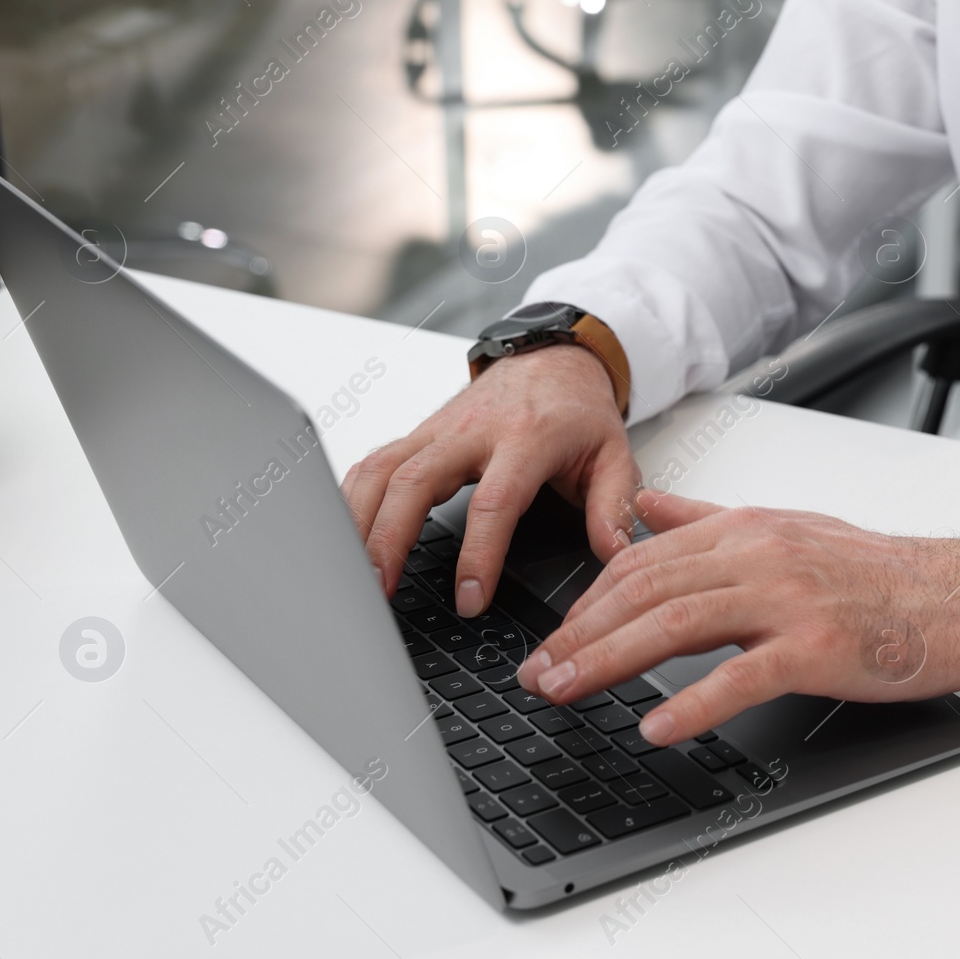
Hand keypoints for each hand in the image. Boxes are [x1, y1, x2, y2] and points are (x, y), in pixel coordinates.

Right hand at [341, 344, 637, 613]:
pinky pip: (374, 464)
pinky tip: (344, 535)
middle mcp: (472, 432)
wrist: (554, 360)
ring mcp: (438, 431)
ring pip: (382, 470)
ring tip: (352, 575)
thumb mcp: (615, 455)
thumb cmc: (579, 413)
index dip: (478, 554)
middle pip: (415, 482)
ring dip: (359, 521)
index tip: (470, 598)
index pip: (494, 502)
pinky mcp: (418, 434)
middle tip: (380, 591)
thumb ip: (614, 506)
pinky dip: (351, 499)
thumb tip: (615, 556)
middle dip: (390, 538)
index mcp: (526, 439)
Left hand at [517, 489, 959, 744]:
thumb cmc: (873, 571)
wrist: (955, 596)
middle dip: (580, 633)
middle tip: (537, 672)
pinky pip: (741, 676)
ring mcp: (786, 601)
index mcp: (745, 529)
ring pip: (677, 624)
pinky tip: (656, 726)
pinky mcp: (816, 647)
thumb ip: (705, 521)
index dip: (587, 600)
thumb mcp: (782, 528)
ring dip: (609, 661)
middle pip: (646, 591)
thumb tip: (644, 509)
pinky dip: (692, 703)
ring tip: (566, 690)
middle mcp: (758, 557)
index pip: (642, 560)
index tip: (553, 636)